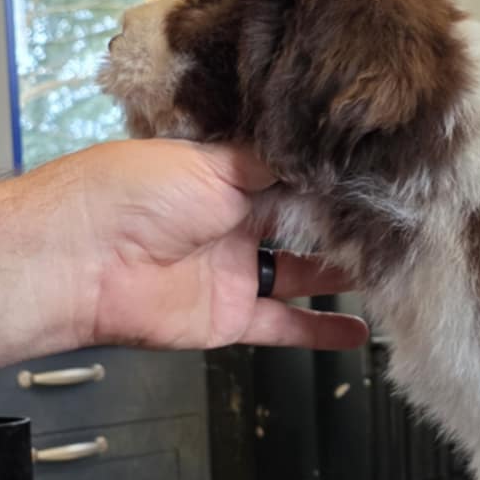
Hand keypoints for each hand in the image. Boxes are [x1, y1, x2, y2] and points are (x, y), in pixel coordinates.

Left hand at [35, 139, 367, 350]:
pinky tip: (358, 331)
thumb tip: (315, 147)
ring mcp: (231, 270)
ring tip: (394, 269)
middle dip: (346, 223)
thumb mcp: (211, 161)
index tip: (377, 176)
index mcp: (223, 174)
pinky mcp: (230, 316)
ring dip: (343, 274)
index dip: (330, 176)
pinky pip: (284, 325)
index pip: (291, 173)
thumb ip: (268, 162)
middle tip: (399, 221)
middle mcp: (230, 220)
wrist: (80, 260)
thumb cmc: (129, 195)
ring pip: (302, 273)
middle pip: (303, 223)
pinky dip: (321, 331)